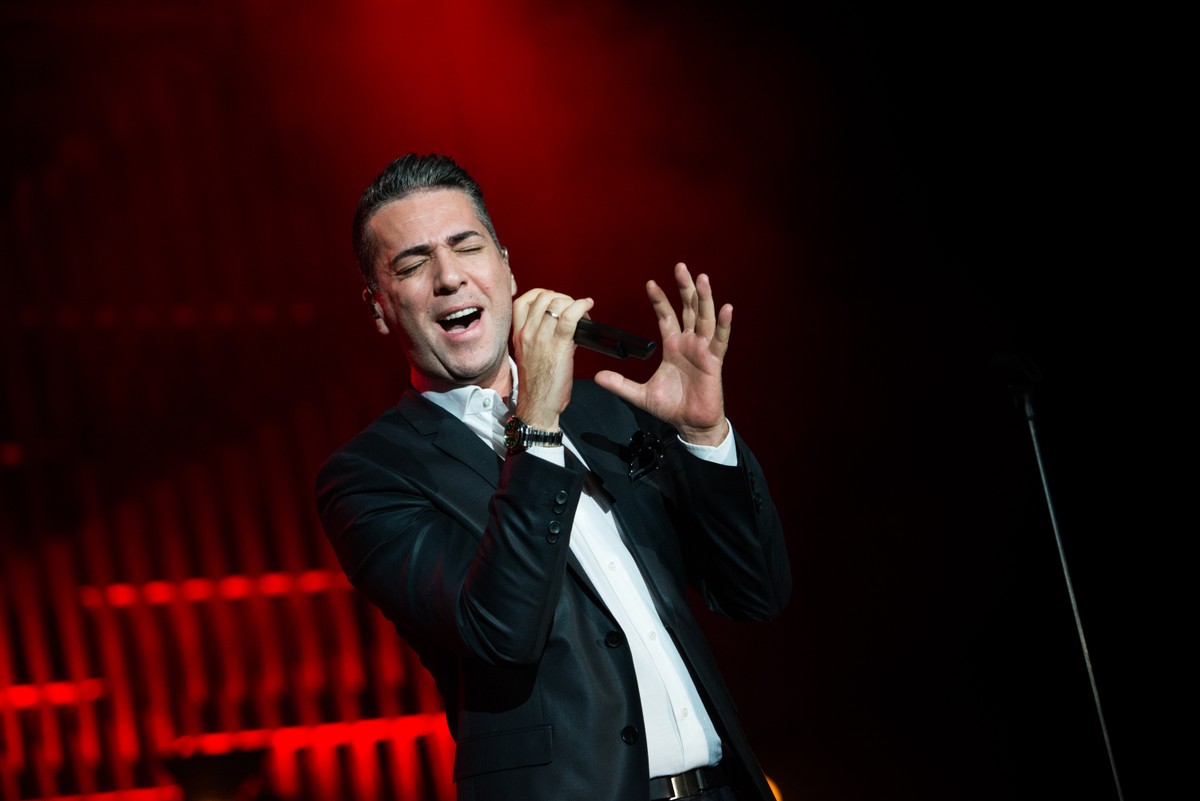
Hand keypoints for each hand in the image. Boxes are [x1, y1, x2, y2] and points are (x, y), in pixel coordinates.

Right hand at [510, 289, 594, 429]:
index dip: (541, 295)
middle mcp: (527, 333)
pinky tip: (588, 307)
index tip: (554, 301)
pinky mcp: (558, 345)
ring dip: (573, 302)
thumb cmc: (537, 386)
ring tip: (582, 312)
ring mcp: (541, 338)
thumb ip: (539, 338)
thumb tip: (561, 326)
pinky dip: (582, 306)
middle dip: (561, 297)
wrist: (537, 406)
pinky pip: (570, 316)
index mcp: (518, 335)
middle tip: (572, 308)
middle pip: (542, 297)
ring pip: (556, 303)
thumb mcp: (529, 356)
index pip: (523, 301)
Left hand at [595, 263, 730, 445]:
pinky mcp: (714, 361)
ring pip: (704, 318)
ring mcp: (703, 350)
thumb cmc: (671, 407)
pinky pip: (720, 339)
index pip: (665, 316)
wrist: (690, 424)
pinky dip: (723, 324)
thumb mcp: (640, 395)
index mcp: (672, 346)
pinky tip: (726, 308)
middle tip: (680, 266)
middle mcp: (689, 343)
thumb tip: (597, 377)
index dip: (659, 300)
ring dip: (704, 298)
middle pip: (687, 309)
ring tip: (702, 278)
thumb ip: (620, 384)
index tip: (650, 283)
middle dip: (684, 288)